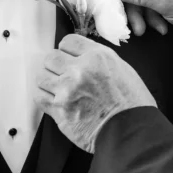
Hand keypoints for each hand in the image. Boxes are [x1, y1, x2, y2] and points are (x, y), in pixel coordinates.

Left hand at [35, 34, 155, 152]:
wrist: (131, 131)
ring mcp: (67, 90)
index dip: (67, 51)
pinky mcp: (59, 110)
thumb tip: (82, 59)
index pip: (68, 41)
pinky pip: (39, 96)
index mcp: (98, 57)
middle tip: (63, 75)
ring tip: (58, 89)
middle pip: (51, 57)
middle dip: (56, 66)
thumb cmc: (133, 104)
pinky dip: (44, 97)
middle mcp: (80, 70)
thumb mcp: (123, 70)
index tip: (69, 58)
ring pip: (42, 76)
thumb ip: (99, 61)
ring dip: (49, 82)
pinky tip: (54, 100)